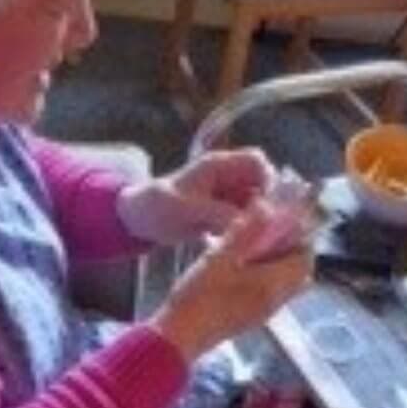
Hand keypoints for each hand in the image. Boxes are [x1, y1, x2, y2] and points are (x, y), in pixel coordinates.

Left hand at [116, 149, 275, 244]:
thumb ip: (218, 213)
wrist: (136, 219)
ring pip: (257, 204)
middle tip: (267, 230)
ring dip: (258, 221)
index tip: (270, 206)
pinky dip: (246, 232)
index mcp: (218, 165)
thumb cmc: (156, 205)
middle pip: (263, 184)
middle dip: (268, 205)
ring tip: (255, 242)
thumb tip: (250, 221)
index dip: (269, 179)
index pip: (256, 161)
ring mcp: (227, 195)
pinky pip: (246, 220)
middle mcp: (227, 177)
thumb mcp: (186, 209)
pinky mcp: (224, 213)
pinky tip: (240, 246)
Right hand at [148, 200, 312, 363]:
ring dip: (278, 263)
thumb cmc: (200, 295)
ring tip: (256, 245)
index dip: (301, 237)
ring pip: (286, 284)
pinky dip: (268, 277)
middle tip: (271, 231)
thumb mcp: (218, 257)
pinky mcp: (251, 318)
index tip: (286, 220)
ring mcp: (264, 312)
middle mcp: (276, 301)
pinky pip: (272, 293)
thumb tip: (264, 208)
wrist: (182, 336)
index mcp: (273, 284)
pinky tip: (243, 266)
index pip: (304, 259)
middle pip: (299, 272)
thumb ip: (243, 232)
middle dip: (290, 249)